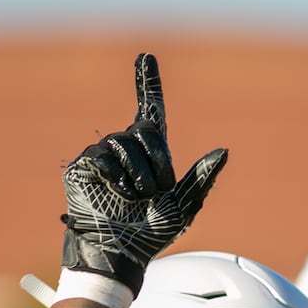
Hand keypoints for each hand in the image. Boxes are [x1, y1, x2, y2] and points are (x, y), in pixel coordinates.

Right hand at [61, 53, 227, 292]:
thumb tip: (224, 150)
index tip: (147, 55)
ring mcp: (102, 155)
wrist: (123, 251)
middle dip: (158, 162)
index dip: (148, 82)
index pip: (150, 109)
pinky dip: (116, 179)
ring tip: (136, 199)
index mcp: (151, 153)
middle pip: (145, 130)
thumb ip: (202, 177)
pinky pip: (103, 158)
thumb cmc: (152, 233)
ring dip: (138, 176)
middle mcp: (125, 147)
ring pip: (125, 144)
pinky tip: (117, 196)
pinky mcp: (84, 166)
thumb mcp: (185, 206)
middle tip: (156, 192)